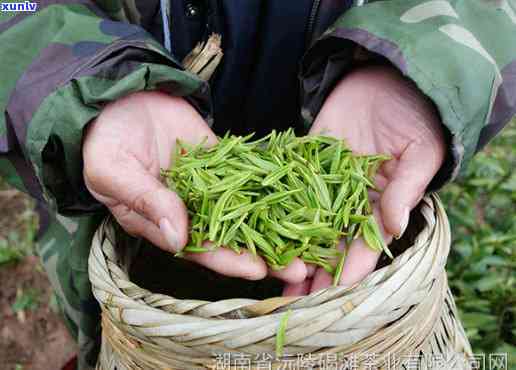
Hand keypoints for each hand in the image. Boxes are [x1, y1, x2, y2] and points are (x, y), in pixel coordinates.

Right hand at [83, 91, 305, 282]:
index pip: (199, 249)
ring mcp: (210, 185)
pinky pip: (249, 174)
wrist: (117, 100)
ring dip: (276, 224)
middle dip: (264, 252)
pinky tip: (301, 192)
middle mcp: (190, 210)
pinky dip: (273, 183)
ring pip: (247, 208)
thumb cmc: (104, 141)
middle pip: (231, 236)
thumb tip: (177, 238)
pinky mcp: (222, 161)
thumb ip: (146, 202)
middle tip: (299, 267)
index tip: (258, 271)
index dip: (227, 261)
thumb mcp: (114, 172)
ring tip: (311, 236)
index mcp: (161, 223)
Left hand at [283, 66, 445, 294]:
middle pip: (327, 242)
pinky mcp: (302, 160)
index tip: (332, 293)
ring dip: (287, 246)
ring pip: (302, 220)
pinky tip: (253, 224)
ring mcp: (322, 181)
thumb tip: (395, 225)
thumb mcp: (419, 151)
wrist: (387, 78)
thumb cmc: (414, 116)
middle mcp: (346, 199)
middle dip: (313, 270)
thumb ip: (406, 187)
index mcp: (377, 203)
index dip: (348, 269)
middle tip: (292, 298)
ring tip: (267, 272)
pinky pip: (285, 184)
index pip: (363, 245)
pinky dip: (270, 204)